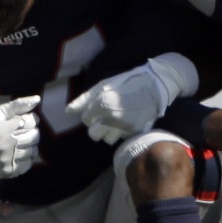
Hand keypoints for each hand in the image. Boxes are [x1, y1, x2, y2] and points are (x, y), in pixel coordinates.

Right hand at [0, 96, 40, 177]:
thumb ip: (17, 105)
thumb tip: (37, 99)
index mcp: (3, 129)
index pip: (30, 121)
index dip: (30, 120)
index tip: (24, 121)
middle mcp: (6, 145)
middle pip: (34, 136)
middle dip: (31, 132)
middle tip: (23, 132)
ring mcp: (8, 160)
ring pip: (33, 150)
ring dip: (30, 145)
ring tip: (20, 143)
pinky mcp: (9, 171)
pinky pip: (28, 164)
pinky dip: (26, 158)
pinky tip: (18, 153)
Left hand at [69, 53, 195, 143]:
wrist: (153, 85)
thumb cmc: (125, 83)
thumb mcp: (102, 86)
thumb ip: (84, 100)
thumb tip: (68, 111)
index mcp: (101, 104)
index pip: (85, 119)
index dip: (90, 114)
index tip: (98, 108)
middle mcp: (111, 118)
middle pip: (94, 135)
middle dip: (97, 127)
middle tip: (104, 118)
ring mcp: (124, 127)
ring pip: (107, 139)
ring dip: (109, 132)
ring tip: (116, 121)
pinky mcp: (135, 132)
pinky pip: (121, 138)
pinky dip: (121, 132)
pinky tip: (126, 121)